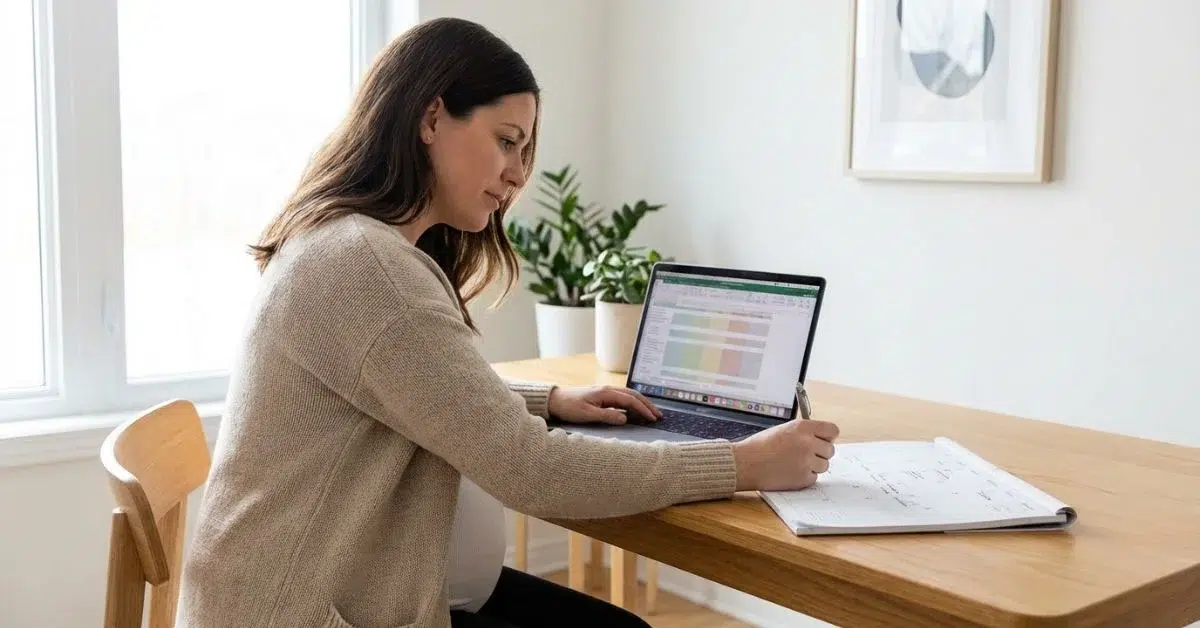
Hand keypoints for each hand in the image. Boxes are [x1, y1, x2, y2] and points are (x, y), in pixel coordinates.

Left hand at [546, 385, 662, 425]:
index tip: (653, 418)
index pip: (630, 400)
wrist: (555, 400)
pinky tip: (635, 410)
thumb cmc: (569, 407)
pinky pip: (621, 398)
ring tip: (651, 412)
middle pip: (633, 395)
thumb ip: (607, 416)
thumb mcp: (587, 414)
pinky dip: (632, 403)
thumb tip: (625, 418)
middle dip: (647, 404)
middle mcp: (607, 389)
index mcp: (605, 392)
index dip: (643, 409)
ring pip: (628, 395)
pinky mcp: (601, 395)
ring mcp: (605, 392)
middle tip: (658, 415)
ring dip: (641, 403)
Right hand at [732, 419, 838, 490]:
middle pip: (830, 450)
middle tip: (803, 455)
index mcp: (803, 427)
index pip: (833, 430)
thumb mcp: (784, 429)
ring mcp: (806, 462)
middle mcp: (807, 443)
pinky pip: (814, 477)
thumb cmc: (760, 446)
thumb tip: (824, 439)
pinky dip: (805, 476)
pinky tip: (789, 472)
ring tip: (794, 463)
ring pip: (824, 465)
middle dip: (819, 453)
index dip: (827, 436)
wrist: (745, 464)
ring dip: (813, 466)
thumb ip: (805, 432)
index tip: (822, 440)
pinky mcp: (803, 478)